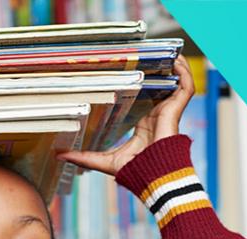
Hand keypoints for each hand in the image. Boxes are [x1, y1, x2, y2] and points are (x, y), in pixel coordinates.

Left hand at [56, 55, 195, 175]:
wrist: (154, 176)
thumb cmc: (135, 171)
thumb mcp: (105, 161)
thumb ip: (85, 157)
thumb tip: (61, 155)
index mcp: (144, 124)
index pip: (145, 99)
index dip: (142, 84)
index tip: (131, 70)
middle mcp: (157, 115)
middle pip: (162, 87)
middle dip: (160, 71)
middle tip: (150, 55)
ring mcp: (168, 112)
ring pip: (177, 85)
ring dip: (175, 68)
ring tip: (168, 53)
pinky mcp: (175, 110)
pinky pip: (186, 88)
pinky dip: (184, 74)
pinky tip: (177, 61)